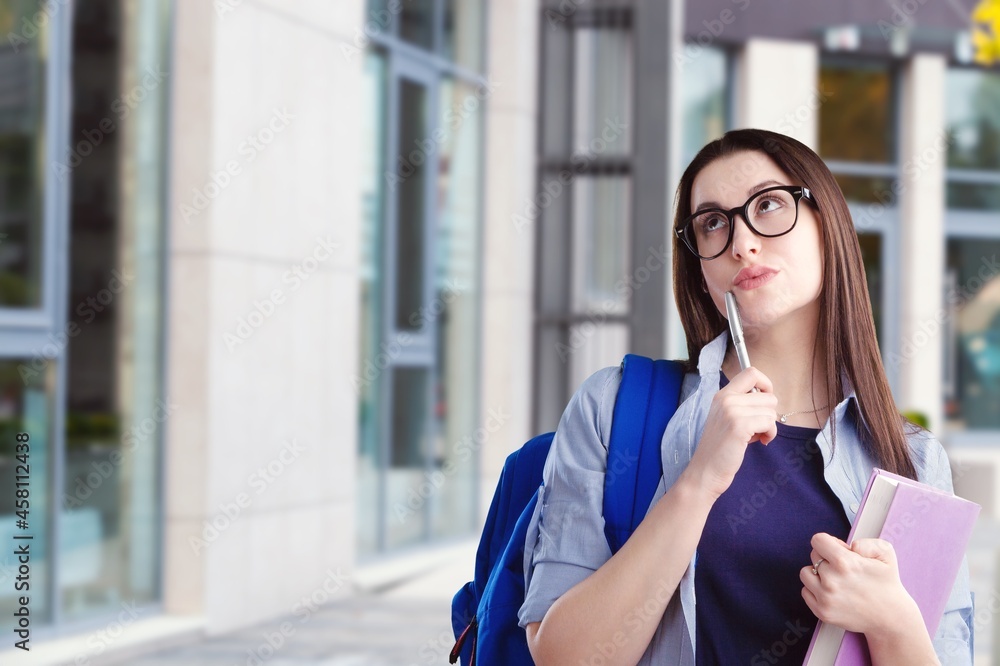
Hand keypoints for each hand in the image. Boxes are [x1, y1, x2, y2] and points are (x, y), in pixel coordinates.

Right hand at [682, 367, 776, 498]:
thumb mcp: (726, 419)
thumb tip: (768, 398)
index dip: (766, 384)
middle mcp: (726, 399)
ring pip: (771, 410)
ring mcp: (732, 411)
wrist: (706, 471)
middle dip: (768, 413)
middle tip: (756, 428)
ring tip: (755, 436)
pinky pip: (769, 422)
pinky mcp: (739, 426)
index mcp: (722, 395)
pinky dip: (770, 434)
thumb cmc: (720, 449)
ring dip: (769, 426)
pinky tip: (760, 442)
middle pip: (768, 395)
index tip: (765, 400)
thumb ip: (743, 405)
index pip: (751, 372)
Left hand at [799, 533, 922, 636]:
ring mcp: (825, 598)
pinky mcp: (822, 612)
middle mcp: (832, 580)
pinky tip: (832, 592)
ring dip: (817, 574)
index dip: (830, 543)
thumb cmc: (887, 583)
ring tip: (836, 580)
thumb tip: (850, 546)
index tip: (839, 551)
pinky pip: (805, 591)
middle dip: (826, 558)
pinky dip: (815, 590)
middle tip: (844, 569)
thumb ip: (866, 542)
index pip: (818, 540)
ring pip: (806, 573)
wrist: (891, 617)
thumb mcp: (885, 553)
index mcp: (845, 562)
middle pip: (813, 556)